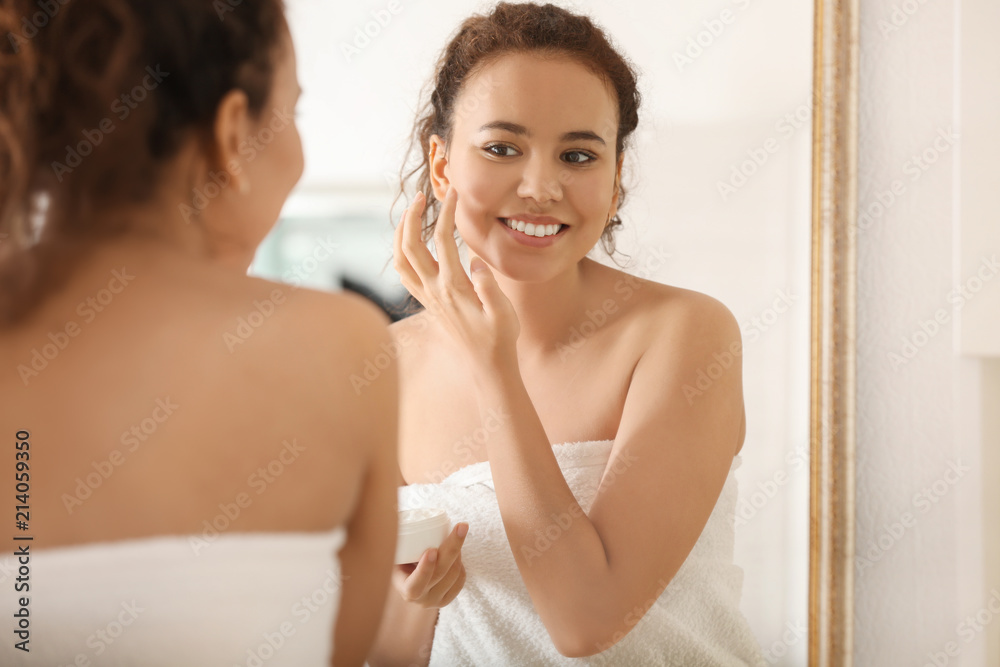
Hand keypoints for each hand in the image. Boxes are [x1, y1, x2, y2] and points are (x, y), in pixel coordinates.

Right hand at [392, 522, 468, 607]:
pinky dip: (461, 563)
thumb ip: (393, 540)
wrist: (409, 582)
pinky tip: (456, 553)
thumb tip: (392, 511)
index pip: (415, 585)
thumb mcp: (394, 555)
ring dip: (458, 552)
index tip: (431, 550)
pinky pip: (461, 579)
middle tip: (461, 526)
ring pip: (454, 574)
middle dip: (452, 548)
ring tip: (455, 535)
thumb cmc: (400, 561)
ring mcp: (436, 601)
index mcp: (405, 589)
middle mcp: (421, 599)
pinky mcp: (449, 599)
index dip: (424, 569)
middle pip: (440, 574)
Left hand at [393, 187, 519, 378]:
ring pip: (400, 260)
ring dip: (401, 234)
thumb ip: (489, 287)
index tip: (454, 193)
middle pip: (410, 246)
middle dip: (412, 217)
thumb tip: (474, 262)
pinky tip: (410, 243)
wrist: (486, 365)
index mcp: (454, 288)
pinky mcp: (428, 303)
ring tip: (411, 214)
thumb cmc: (500, 338)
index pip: (443, 241)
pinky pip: (404, 274)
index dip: (446, 213)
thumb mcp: (504, 313)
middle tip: (421, 196)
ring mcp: (428, 297)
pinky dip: (401, 253)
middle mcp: (435, 291)